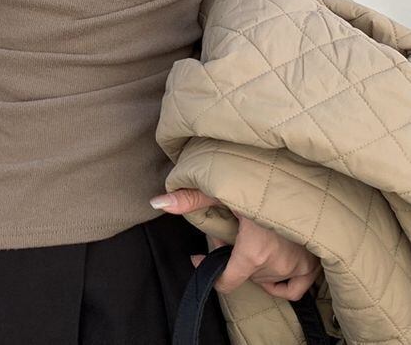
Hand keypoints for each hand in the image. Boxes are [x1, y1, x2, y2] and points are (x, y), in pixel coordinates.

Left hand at [150, 188, 321, 300]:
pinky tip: (270, 266)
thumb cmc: (262, 182)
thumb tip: (157, 203)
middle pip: (243, 273)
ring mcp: (297, 265)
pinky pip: (294, 289)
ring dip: (252, 262)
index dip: (207, 268)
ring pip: (265, 277)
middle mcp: (277, 263)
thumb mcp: (223, 188)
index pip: (227, 281)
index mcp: (255, 251)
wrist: (303, 180)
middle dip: (231, 254)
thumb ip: (190, 198)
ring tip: (248, 235)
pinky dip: (281, 283)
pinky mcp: (312, 265)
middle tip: (227, 230)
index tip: (197, 256)